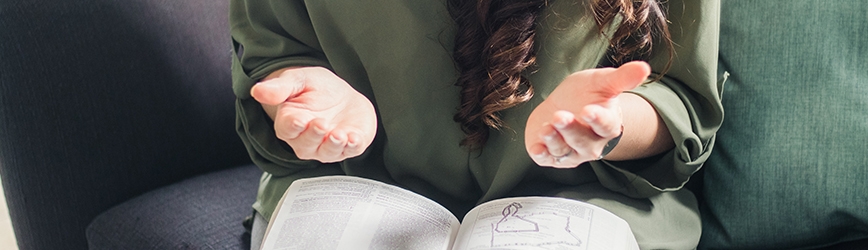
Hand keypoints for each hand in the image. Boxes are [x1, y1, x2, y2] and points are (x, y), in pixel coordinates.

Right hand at [251, 67, 376, 162]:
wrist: (343, 96)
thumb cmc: (317, 89)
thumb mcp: (299, 80)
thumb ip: (280, 87)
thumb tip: (256, 91)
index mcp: (290, 123)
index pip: (286, 129)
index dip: (292, 126)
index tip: (298, 120)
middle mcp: (306, 140)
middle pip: (306, 144)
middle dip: (314, 135)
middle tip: (321, 123)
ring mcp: (327, 146)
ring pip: (327, 152)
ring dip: (333, 145)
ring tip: (338, 134)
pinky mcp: (348, 147)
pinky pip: (350, 151)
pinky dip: (352, 147)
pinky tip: (354, 138)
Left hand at [525, 61, 649, 167]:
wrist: (565, 104)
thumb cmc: (587, 94)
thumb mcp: (603, 81)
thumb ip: (622, 77)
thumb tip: (644, 68)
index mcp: (608, 125)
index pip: (606, 125)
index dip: (598, 119)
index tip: (588, 110)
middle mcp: (592, 143)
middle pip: (583, 141)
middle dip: (571, 130)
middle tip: (560, 116)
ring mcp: (572, 152)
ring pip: (565, 151)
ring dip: (555, 141)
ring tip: (546, 128)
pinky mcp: (552, 155)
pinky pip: (548, 159)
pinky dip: (542, 155)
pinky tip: (535, 148)